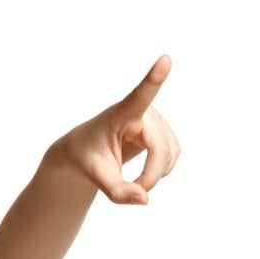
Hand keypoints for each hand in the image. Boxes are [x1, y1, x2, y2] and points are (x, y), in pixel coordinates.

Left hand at [48, 54, 180, 205]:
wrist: (86, 152)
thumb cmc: (86, 157)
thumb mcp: (95, 176)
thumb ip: (117, 191)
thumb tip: (144, 199)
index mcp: (120, 114)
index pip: (139, 96)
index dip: (154, 79)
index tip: (165, 59)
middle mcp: (142, 111)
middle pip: (161, 149)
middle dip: (150, 176)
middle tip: (134, 192)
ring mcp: (156, 120)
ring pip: (171, 154)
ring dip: (156, 175)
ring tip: (133, 181)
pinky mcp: (164, 131)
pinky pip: (173, 156)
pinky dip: (161, 171)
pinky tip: (144, 172)